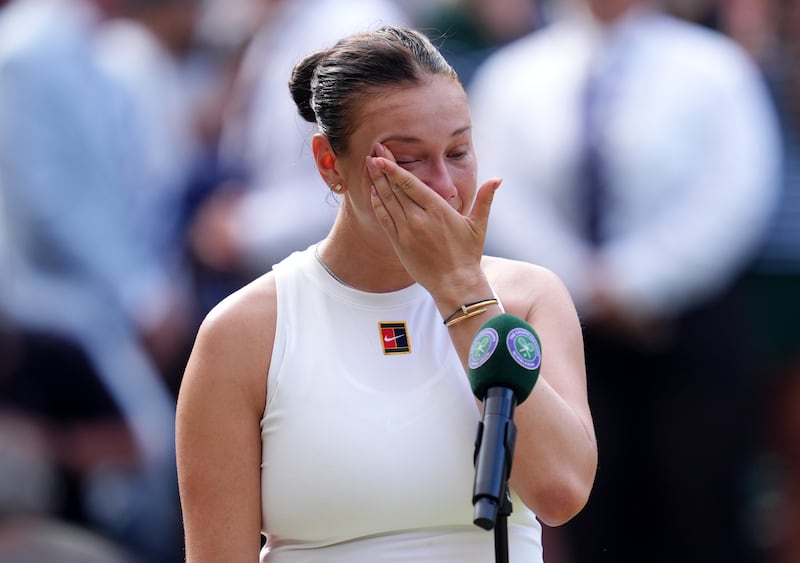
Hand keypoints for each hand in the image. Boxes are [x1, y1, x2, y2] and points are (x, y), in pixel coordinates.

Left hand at [366, 143, 500, 295]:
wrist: (455, 284)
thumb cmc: (468, 254)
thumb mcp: (479, 225)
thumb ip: (485, 199)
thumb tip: (498, 178)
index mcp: (438, 210)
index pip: (411, 183)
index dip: (394, 168)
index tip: (382, 154)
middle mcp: (419, 219)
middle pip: (395, 188)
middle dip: (382, 169)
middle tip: (372, 151)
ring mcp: (407, 231)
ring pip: (387, 202)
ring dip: (376, 182)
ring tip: (368, 166)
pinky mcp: (399, 243)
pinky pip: (384, 219)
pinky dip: (377, 204)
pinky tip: (372, 191)